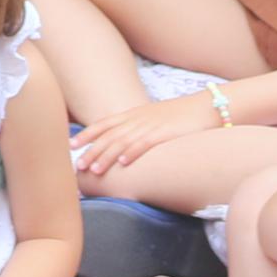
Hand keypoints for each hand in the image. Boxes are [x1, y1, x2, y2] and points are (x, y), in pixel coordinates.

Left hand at [70, 94, 228, 176]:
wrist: (205, 107)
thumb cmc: (179, 116)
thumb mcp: (153, 118)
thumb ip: (136, 127)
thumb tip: (122, 144)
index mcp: (134, 114)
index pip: (105, 124)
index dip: (87, 134)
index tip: (71, 145)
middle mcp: (138, 119)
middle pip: (110, 136)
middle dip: (92, 151)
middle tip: (77, 166)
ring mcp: (151, 126)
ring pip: (123, 142)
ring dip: (107, 156)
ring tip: (94, 170)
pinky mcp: (165, 134)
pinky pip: (146, 144)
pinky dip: (133, 153)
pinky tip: (123, 163)